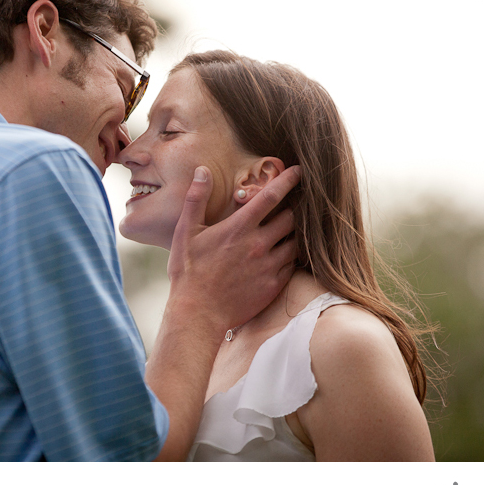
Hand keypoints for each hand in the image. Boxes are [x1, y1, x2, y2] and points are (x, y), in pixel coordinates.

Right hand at [167, 164, 301, 334]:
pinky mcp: (273, 285)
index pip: (271, 196)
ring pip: (295, 242)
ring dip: (292, 234)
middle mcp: (259, 244)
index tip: (298, 171)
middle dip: (291, 209)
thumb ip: (196, 199)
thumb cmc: (188, 272)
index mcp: (239, 228)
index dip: (288, 180)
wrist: (197, 313)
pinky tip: (280, 256)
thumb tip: (202, 171)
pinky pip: (292, 265)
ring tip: (285, 232)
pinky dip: (289, 257)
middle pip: (290, 218)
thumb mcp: (186, 231)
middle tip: (288, 207)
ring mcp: (269, 266)